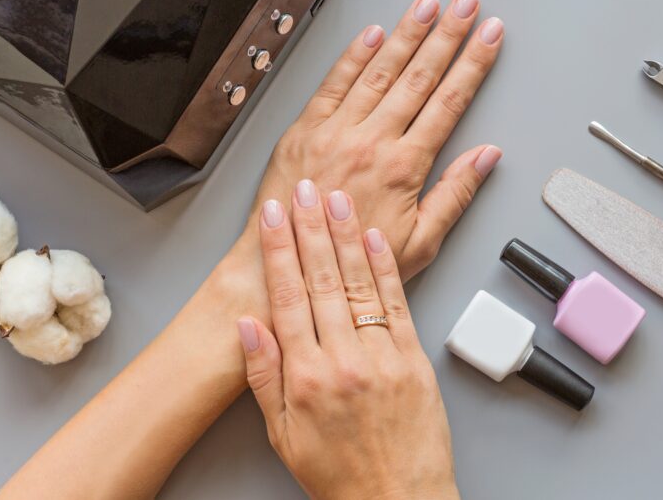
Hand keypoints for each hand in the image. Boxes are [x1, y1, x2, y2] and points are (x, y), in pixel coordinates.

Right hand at [238, 183, 457, 499]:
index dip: (278, 251)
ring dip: (346, 236)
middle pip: (321, 280)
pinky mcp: (414, 359)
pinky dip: (386, 268)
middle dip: (309, 228)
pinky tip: (375, 239)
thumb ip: (263, 375)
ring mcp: (383, 356)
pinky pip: (398, 304)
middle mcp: (344, 360)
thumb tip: (248, 325)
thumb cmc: (339, 472)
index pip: (287, 297)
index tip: (272, 217)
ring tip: (336, 199)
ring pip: (359, 283)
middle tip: (302, 189)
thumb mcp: (282, 434)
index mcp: (306, 377)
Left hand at [253, 0, 503, 278]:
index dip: (474, 64)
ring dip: (408, 33)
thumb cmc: (352, 263)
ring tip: (428, 5)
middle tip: (467, 4)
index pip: (450, 102)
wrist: (287, 266)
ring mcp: (336, 131)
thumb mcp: (421, 243)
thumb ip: (455, 194)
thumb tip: (486, 158)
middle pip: (420, 76)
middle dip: (448, 35)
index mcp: (404, 167)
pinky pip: (334, 83)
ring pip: (380, 70)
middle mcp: (371, 141)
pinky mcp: (304, 129)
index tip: (490, 37)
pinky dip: (354, 55)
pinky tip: (374, 33)